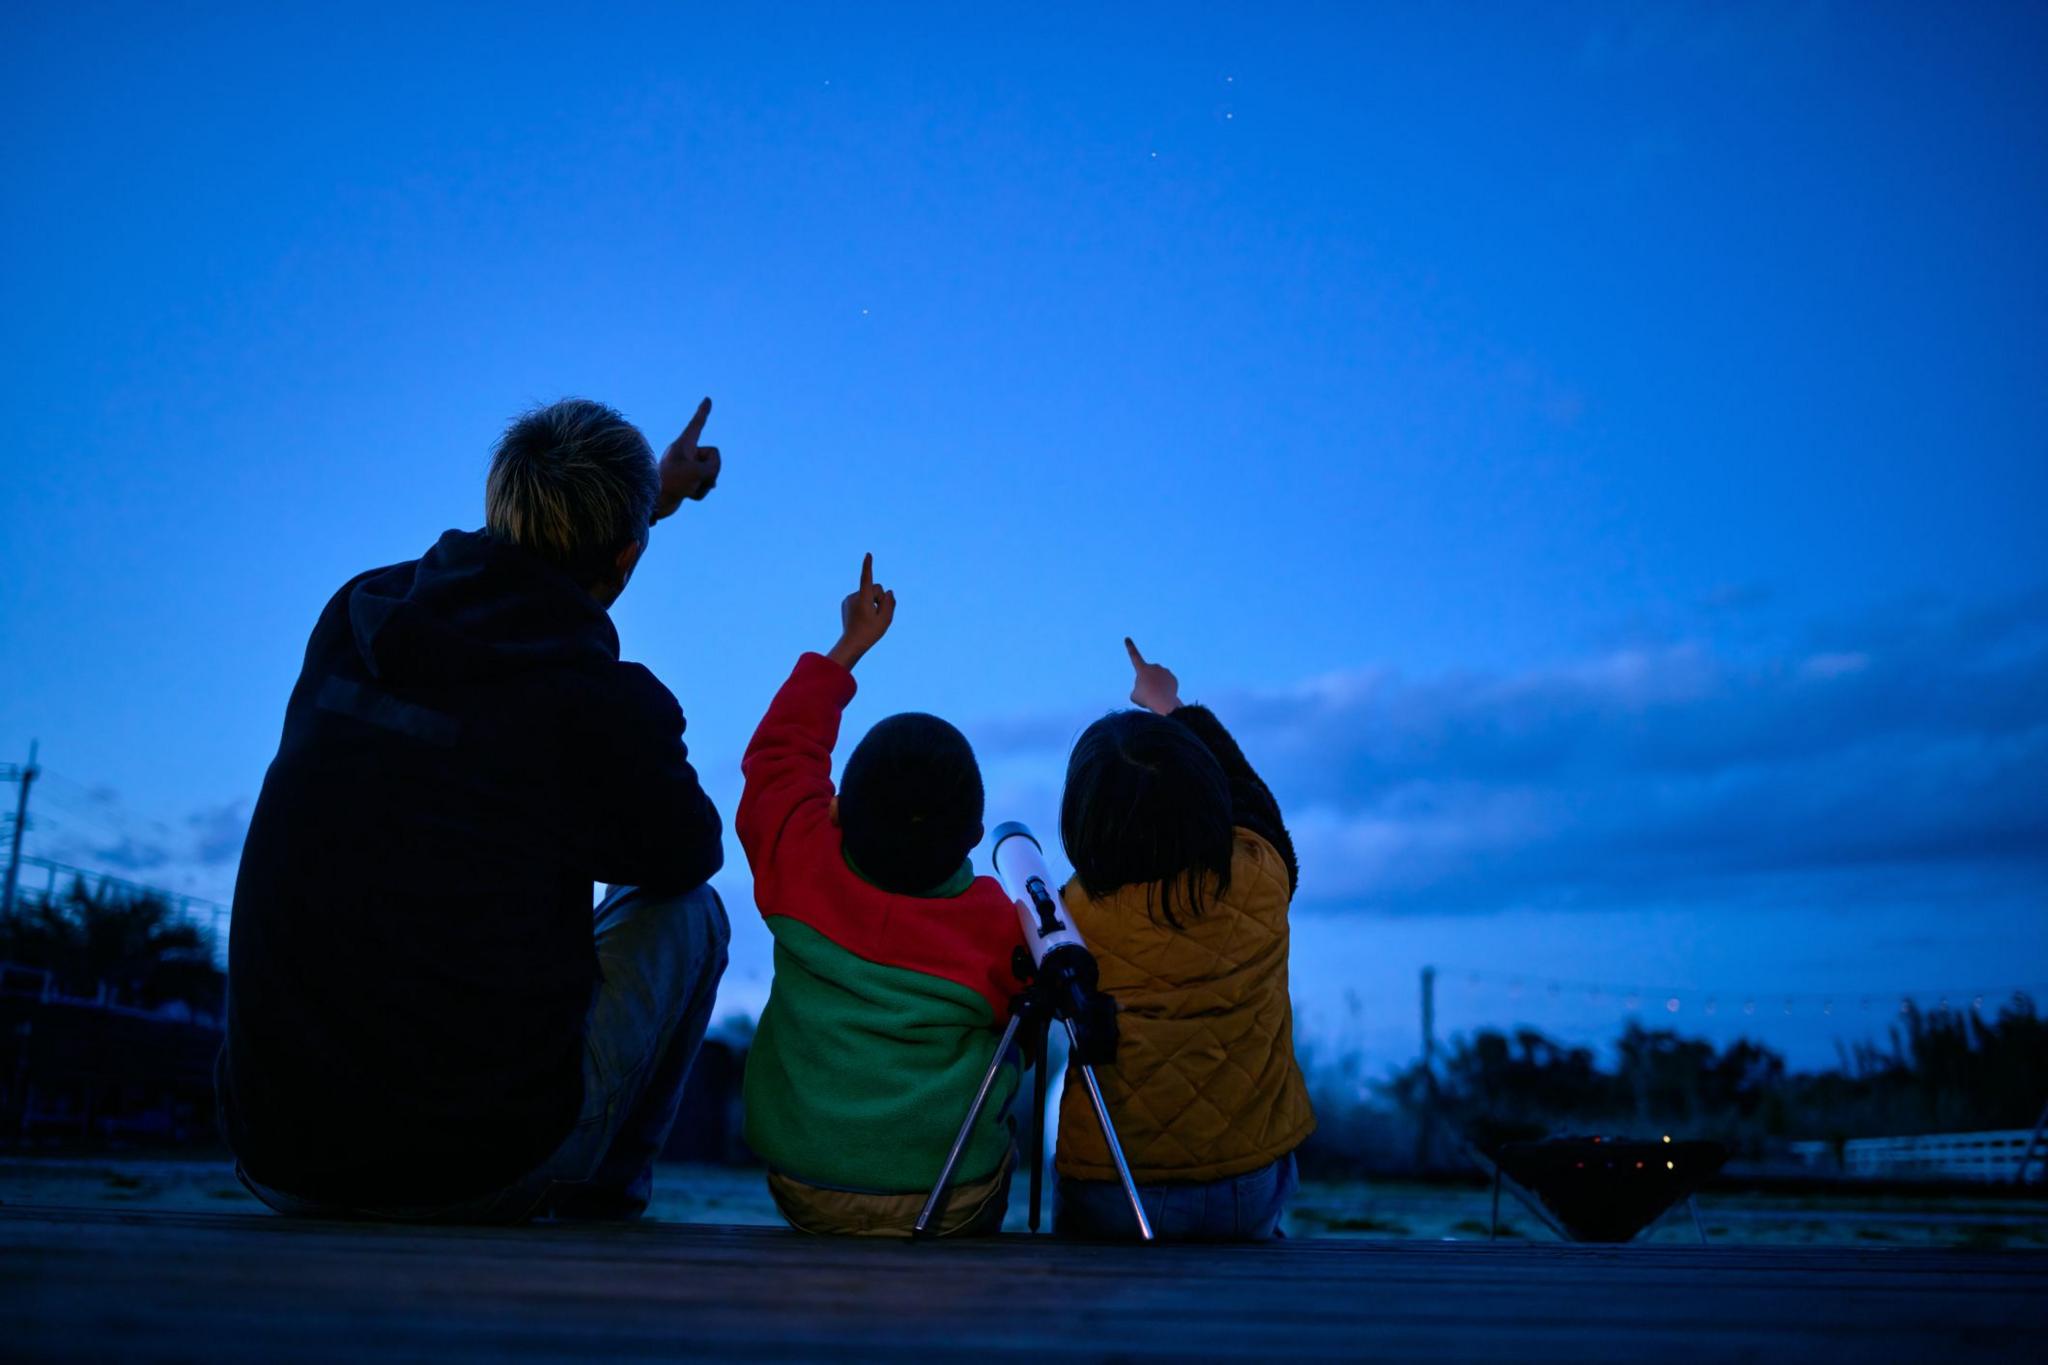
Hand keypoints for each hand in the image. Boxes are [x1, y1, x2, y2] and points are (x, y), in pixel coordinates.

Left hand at [652, 397, 720, 521]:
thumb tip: (712, 480)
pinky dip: (699, 492)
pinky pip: (702, 485)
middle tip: (696, 478)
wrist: (652, 503)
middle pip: (713, 456)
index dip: (703, 412)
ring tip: (688, 490)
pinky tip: (688, 496)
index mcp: (683, 444)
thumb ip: (713, 469)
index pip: (696, 424)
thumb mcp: (698, 473)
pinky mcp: (684, 481)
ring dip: (704, 484)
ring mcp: (685, 467)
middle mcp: (684, 453)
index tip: (707, 399)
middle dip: (712, 470)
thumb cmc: (671, 484)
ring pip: (709, 473)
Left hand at [826, 553, 895, 670]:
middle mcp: (853, 596)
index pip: (866, 578)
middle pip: (874, 588)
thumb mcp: (886, 619)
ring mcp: (849, 599)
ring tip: (869, 618)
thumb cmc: (870, 632)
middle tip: (878, 614)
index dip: (868, 566)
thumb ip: (890, 603)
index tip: (868, 554)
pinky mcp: (846, 603)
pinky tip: (863, 617)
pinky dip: (865, 605)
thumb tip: (889, 592)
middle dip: (879, 597)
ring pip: (867, 594)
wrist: (852, 643)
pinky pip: (860, 598)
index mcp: (863, 599)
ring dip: (872, 602)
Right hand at [1125, 637, 1180, 713]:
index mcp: (1142, 668)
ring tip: (1156, 695)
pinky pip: (1167, 683)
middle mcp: (1154, 667)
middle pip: (1148, 674)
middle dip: (1147, 681)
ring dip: (1156, 686)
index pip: (1134, 656)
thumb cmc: (1146, 699)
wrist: (1163, 703)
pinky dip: (1165, 689)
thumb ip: (1138, 690)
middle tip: (1147, 693)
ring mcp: (1165, 671)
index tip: (1127, 638)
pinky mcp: (1173, 678)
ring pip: (1158, 679)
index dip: (1130, 647)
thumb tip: (1145, 689)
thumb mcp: (1134, 696)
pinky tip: (1164, 695)